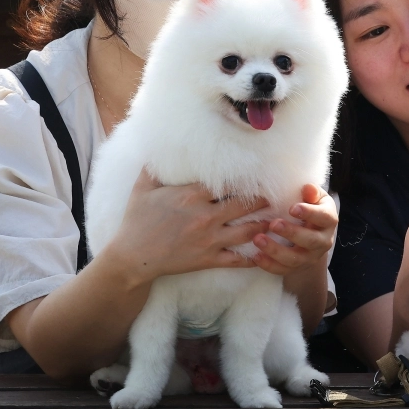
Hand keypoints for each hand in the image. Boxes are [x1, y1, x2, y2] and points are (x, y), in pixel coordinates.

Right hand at [105, 169, 270, 283]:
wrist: (131, 257)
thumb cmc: (136, 221)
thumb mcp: (142, 190)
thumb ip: (153, 169)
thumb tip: (156, 149)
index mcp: (191, 196)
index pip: (226, 183)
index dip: (244, 179)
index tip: (258, 174)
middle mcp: (205, 216)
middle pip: (244, 205)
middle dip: (262, 200)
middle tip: (275, 196)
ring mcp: (209, 239)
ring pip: (247, 231)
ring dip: (265, 225)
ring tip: (278, 220)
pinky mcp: (208, 259)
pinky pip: (236, 259)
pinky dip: (252, 257)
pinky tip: (264, 254)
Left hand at [251, 184, 337, 276]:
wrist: (311, 235)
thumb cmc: (309, 209)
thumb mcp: (314, 198)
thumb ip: (311, 193)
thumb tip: (307, 188)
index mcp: (328, 221)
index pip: (324, 217)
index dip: (310, 213)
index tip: (292, 208)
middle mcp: (323, 241)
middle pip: (311, 240)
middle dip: (292, 233)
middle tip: (274, 224)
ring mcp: (310, 257)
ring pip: (295, 258)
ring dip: (276, 250)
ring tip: (258, 239)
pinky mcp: (296, 268)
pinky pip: (283, 270)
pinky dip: (269, 265)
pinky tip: (256, 256)